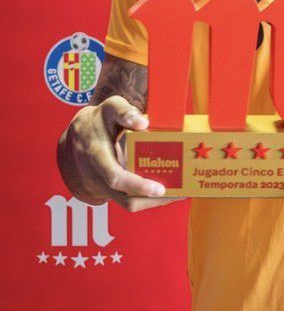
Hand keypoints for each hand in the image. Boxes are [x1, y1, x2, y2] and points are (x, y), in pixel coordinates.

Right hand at [57, 95, 186, 211]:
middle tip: (171, 190)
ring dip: (152, 201)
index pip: (114, 173)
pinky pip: (129, 202)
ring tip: (177, 193)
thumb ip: (125, 112)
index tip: (157, 187)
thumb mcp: (109, 108)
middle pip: (122, 193)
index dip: (135, 182)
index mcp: (96, 152)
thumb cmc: (98, 121)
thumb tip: (143, 123)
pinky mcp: (109, 192)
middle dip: (147, 194)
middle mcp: (97, 173)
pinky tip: (168, 193)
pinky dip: (149, 200)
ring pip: (127, 202)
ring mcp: (102, 185)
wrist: (77, 137)